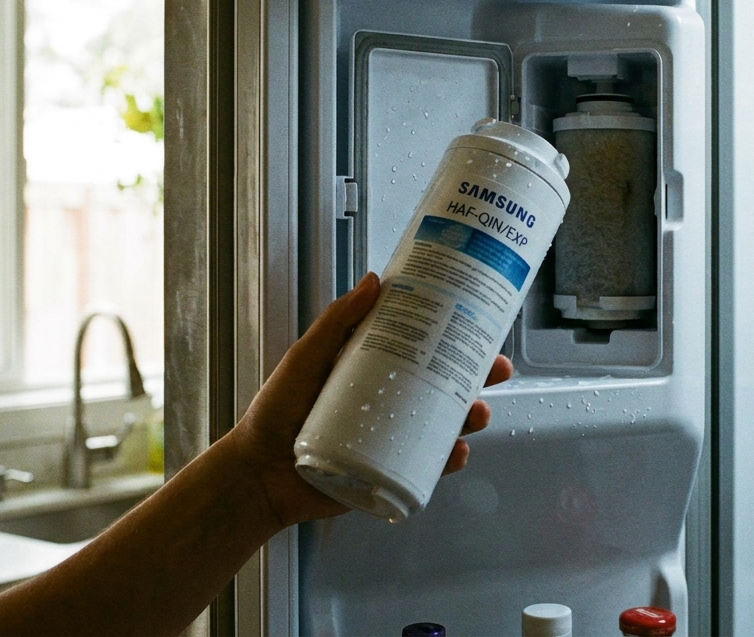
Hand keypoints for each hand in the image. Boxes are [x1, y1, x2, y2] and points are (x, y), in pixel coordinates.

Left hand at [222, 272, 512, 527]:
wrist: (256, 474)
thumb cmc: (275, 412)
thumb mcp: (305, 357)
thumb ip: (336, 321)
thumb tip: (374, 280)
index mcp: (374, 370)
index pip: (423, 348)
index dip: (456, 337)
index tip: (482, 325)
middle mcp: (388, 402)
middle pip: (444, 386)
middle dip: (478, 377)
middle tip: (497, 371)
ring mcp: (391, 438)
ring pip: (443, 426)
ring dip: (469, 418)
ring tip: (476, 414)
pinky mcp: (388, 472)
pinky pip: (426, 466)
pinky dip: (447, 461)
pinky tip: (456, 453)